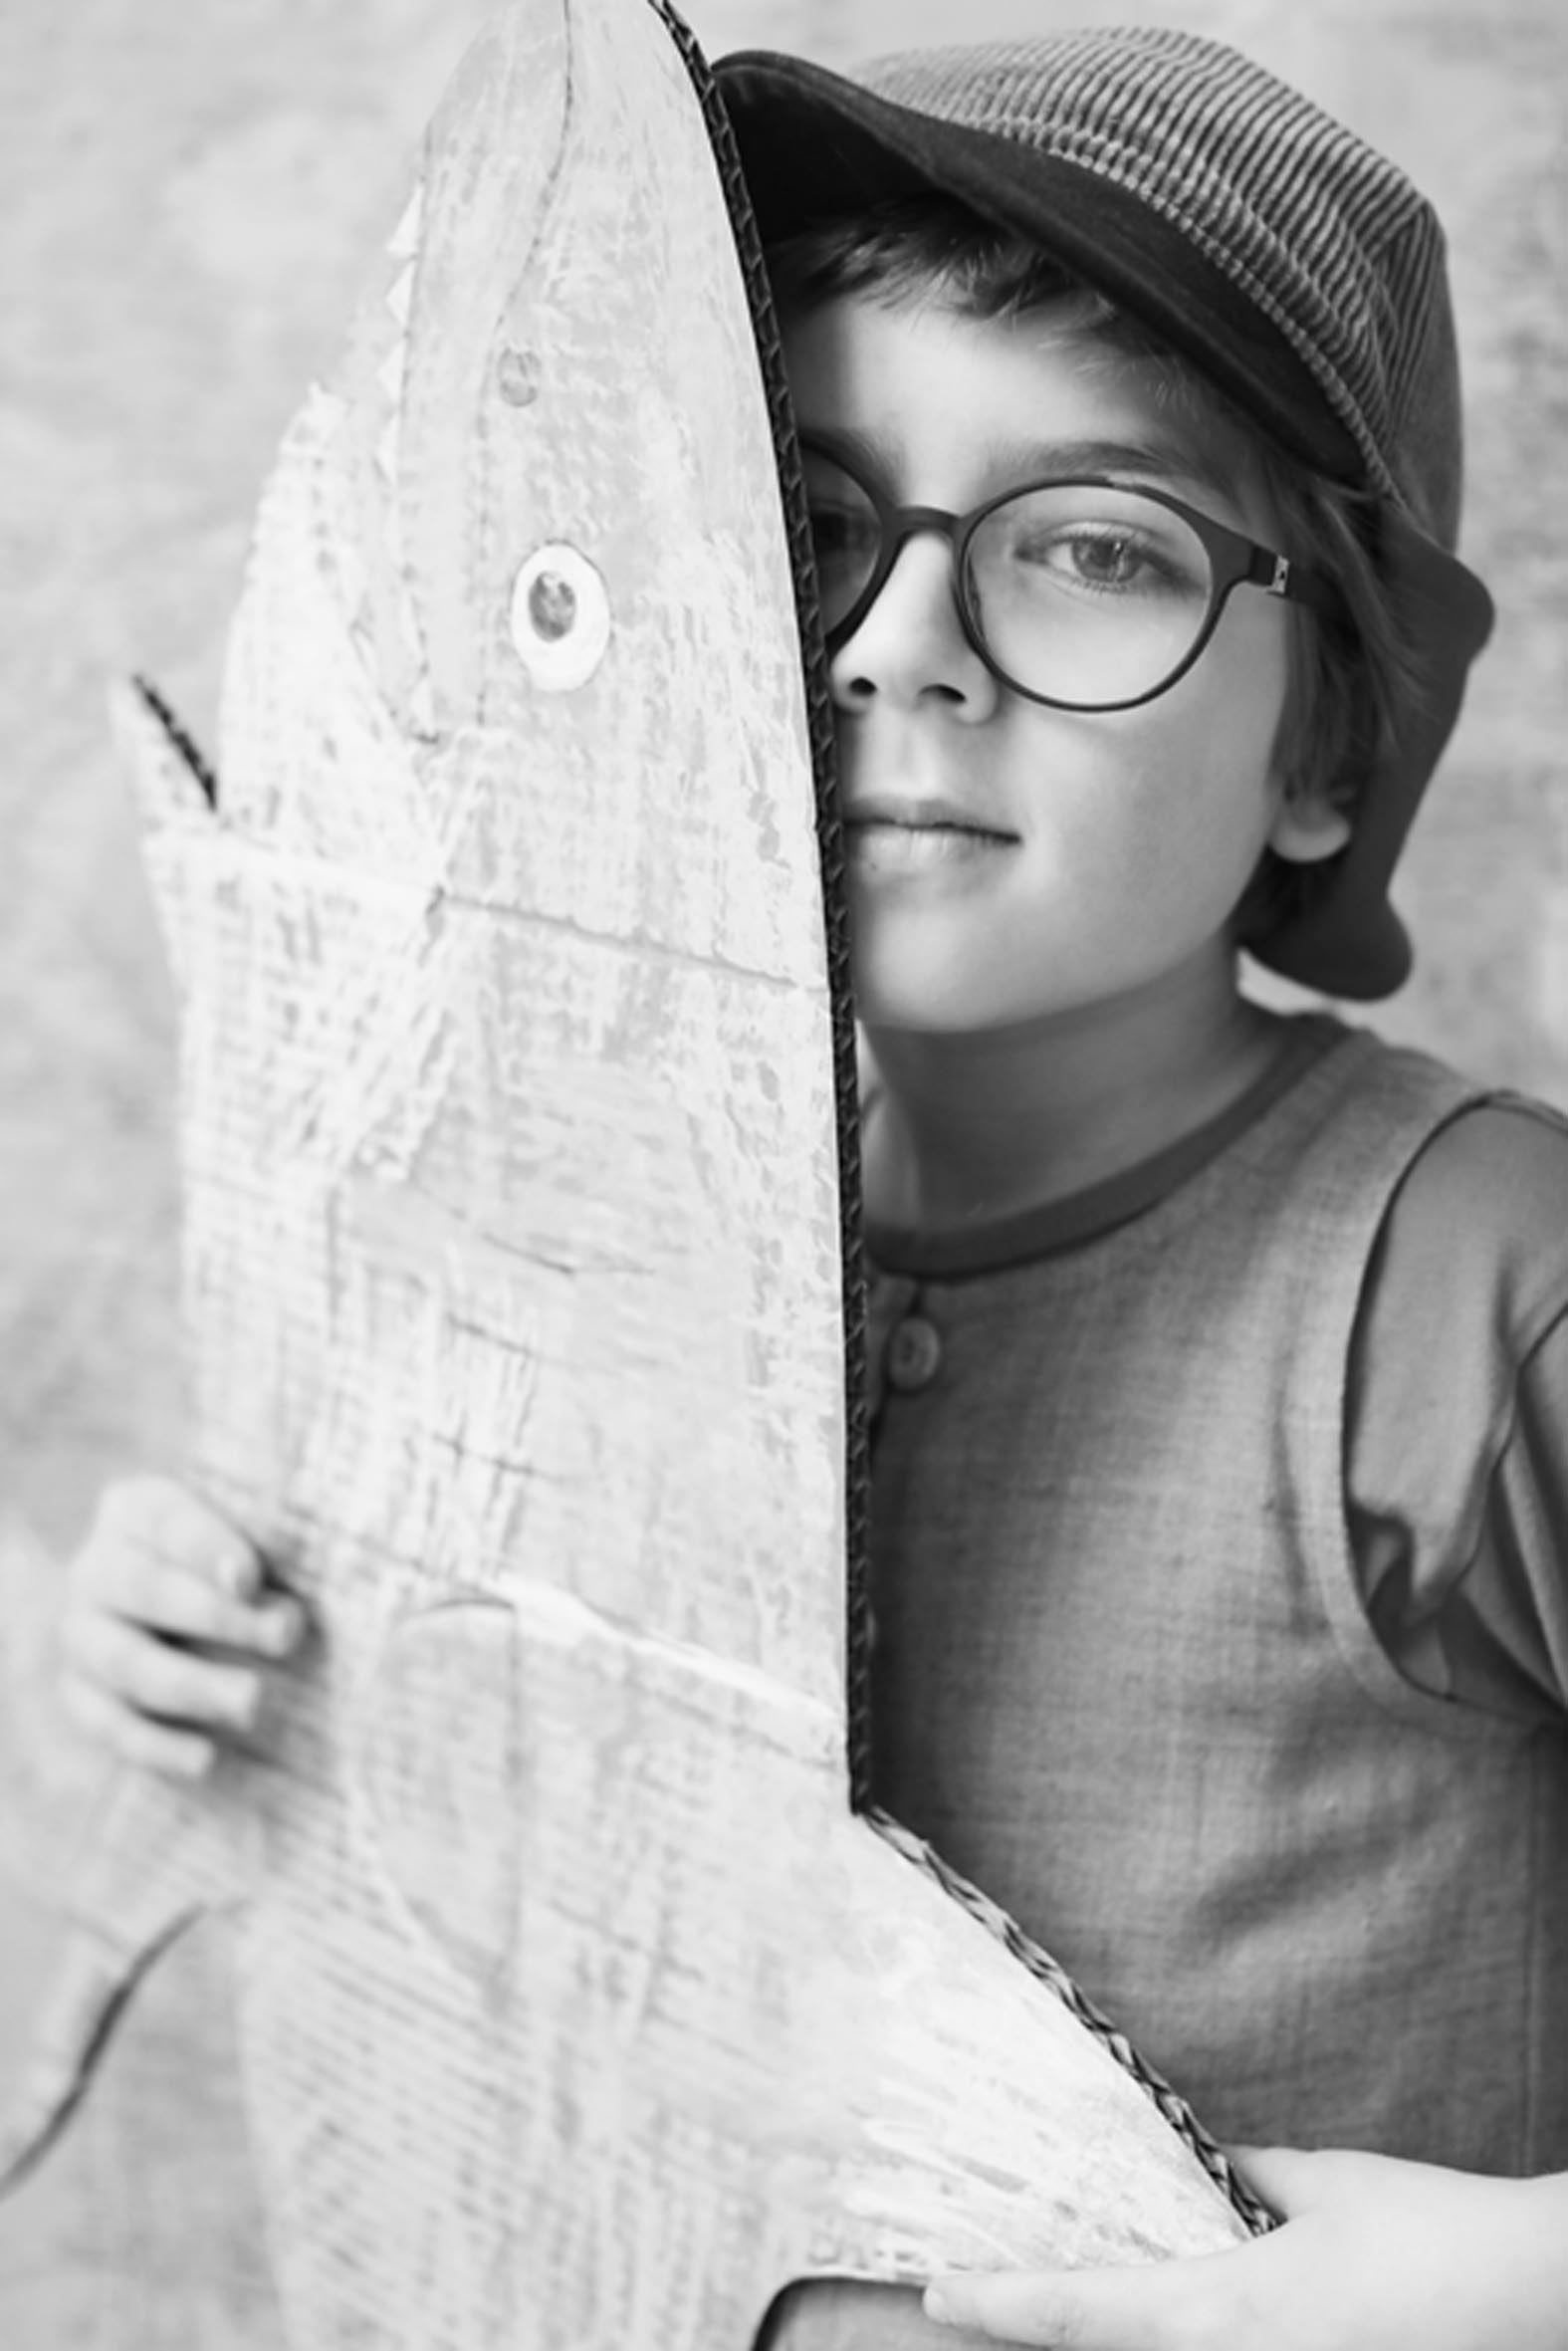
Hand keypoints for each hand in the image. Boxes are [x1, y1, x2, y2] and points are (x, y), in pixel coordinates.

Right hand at [60, 1475, 305, 1779]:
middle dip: (218, 1617)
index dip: (209, 1548)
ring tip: (254, 1702)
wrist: (190, 1616)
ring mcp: (79, 1633)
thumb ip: (272, 1534)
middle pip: (147, 1590)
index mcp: (137, 1508)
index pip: (168, 1521)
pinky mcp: (78, 1693)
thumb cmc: (242, 1564)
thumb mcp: (255, 1531)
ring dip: (193, 1685)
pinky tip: (206, 1759)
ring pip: (126, 1662)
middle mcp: (96, 1566)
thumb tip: (288, 1572)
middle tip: (284, 1637)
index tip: (253, 1577)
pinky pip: (107, 1723)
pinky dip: (156, 1744)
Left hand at [923, 2147, 1567, 2349]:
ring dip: (1115, 2335)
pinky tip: (1173, 2316)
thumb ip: (1253, 2180)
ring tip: (1053, 2301)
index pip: (1079, 2311)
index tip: (933, 2293)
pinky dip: (1182, 2341)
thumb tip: (1216, 2172)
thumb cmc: (1430, 2237)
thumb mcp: (1326, 2185)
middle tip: (975, 2299)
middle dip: (1039, 2326)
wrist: (1536, 2302)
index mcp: (1223, 2314)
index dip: (997, 2302)